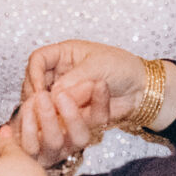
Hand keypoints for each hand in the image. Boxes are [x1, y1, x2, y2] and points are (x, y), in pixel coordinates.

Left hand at [9, 78, 109, 165]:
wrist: (13, 131)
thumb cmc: (42, 110)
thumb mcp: (63, 96)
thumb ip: (78, 91)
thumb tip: (95, 83)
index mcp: (82, 128)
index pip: (100, 120)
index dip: (102, 103)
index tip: (99, 84)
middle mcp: (69, 144)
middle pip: (81, 137)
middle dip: (73, 115)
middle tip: (63, 95)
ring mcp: (49, 152)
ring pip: (54, 141)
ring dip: (48, 117)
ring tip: (41, 95)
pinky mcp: (29, 155)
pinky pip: (30, 145)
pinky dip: (28, 125)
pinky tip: (27, 107)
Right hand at [23, 41, 147, 115]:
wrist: (142, 88)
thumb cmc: (122, 67)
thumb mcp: (97, 67)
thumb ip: (73, 80)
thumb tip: (52, 97)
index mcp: (64, 54)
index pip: (37, 59)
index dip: (34, 74)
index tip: (39, 91)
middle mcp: (61, 73)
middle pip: (35, 84)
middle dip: (38, 97)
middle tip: (42, 109)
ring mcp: (65, 92)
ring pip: (45, 103)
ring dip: (50, 111)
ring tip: (59, 116)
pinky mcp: (72, 110)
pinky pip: (62, 116)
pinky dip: (66, 119)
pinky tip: (69, 121)